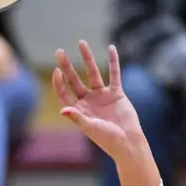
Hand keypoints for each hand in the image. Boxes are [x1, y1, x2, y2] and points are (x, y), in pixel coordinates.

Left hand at [53, 42, 144, 159]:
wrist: (128, 142)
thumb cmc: (108, 140)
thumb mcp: (91, 128)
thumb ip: (77, 118)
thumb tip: (63, 110)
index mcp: (79, 110)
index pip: (64, 92)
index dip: (59, 82)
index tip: (57, 71)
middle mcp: (88, 101)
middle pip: (74, 80)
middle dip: (67, 66)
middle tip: (59, 52)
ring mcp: (102, 96)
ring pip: (93, 73)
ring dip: (87, 58)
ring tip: (82, 43)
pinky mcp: (117, 93)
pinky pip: (114, 74)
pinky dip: (114, 62)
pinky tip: (111, 48)